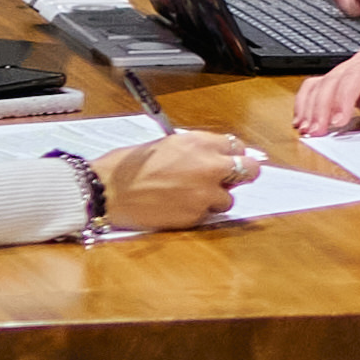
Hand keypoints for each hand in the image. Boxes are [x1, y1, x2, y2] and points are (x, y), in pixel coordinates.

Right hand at [89, 131, 250, 230]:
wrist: (109, 191)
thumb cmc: (129, 166)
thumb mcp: (165, 145)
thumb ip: (195, 150)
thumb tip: (214, 157)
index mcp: (199, 143)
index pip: (237, 146)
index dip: (233, 155)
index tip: (230, 160)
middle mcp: (208, 166)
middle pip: (250, 170)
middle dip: (243, 174)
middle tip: (231, 180)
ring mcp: (204, 193)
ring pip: (229, 199)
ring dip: (215, 199)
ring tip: (189, 196)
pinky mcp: (195, 216)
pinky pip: (207, 216)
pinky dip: (197, 213)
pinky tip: (176, 207)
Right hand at [296, 46, 359, 138]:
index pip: (355, 77)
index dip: (343, 99)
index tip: (337, 121)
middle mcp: (358, 63)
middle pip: (332, 81)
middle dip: (321, 107)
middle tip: (317, 131)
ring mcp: (345, 70)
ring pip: (319, 84)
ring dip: (310, 107)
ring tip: (307, 129)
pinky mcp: (338, 81)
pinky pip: (315, 87)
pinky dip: (306, 103)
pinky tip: (302, 120)